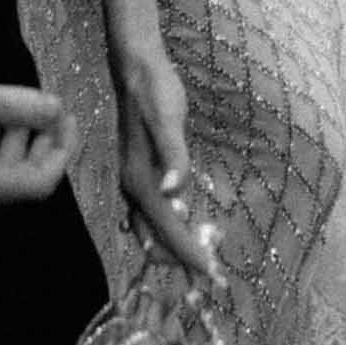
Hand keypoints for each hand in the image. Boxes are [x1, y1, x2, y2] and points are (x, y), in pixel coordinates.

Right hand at [114, 46, 224, 278]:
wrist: (137, 69)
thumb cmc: (156, 92)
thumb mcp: (169, 119)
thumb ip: (174, 155)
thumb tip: (174, 191)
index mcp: (140, 180)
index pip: (168, 227)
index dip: (189, 252)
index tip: (212, 272)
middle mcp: (133, 186)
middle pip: (156, 237)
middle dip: (181, 259)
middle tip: (212, 275)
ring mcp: (134, 180)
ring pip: (151, 228)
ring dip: (173, 248)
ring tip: (200, 260)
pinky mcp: (141, 171)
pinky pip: (150, 213)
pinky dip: (165, 230)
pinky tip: (177, 231)